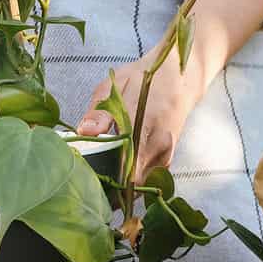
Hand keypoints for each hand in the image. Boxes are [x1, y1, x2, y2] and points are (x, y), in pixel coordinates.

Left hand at [76, 49, 201, 182]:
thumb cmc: (144, 80)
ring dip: (119, 182)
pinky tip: (115, 167)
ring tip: (98, 173)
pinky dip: (130, 177)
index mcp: (145, 129)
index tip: (87, 179)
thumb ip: (100, 113)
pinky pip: (145, 177)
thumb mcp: (115, 87)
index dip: (105, 180)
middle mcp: (159, 148)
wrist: (179, 77)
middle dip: (109, 184)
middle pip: (131, 184)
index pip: (126, 173)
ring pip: (138, 183)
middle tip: (87, 179)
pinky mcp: (166, 159)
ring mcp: (165, 156)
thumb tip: (83, 132)